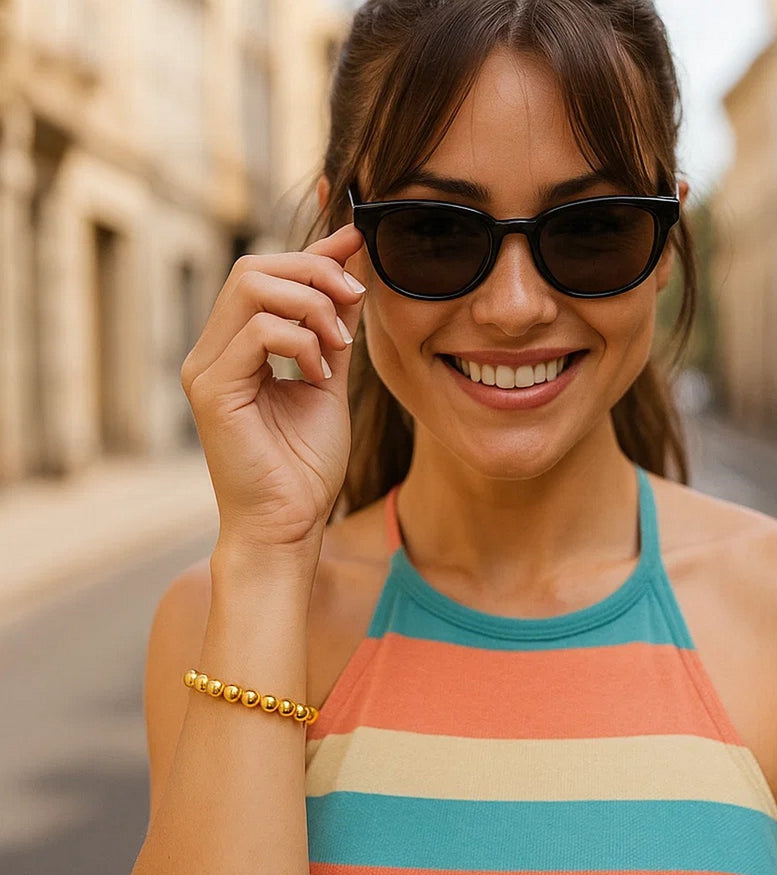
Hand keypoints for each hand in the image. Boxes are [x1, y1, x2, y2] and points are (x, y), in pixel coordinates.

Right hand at [180, 224, 366, 550]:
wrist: (289, 525)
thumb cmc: (305, 465)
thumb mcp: (330, 381)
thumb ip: (334, 329)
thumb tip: (351, 275)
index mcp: (236, 347)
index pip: (265, 272)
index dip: (311, 246)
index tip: (357, 233)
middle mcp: (213, 350)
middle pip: (255, 266)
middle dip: (316, 272)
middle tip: (355, 300)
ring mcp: (206, 368)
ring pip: (253, 286)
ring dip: (312, 305)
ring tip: (340, 346)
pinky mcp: (212, 390)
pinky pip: (259, 330)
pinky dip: (302, 341)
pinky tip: (322, 374)